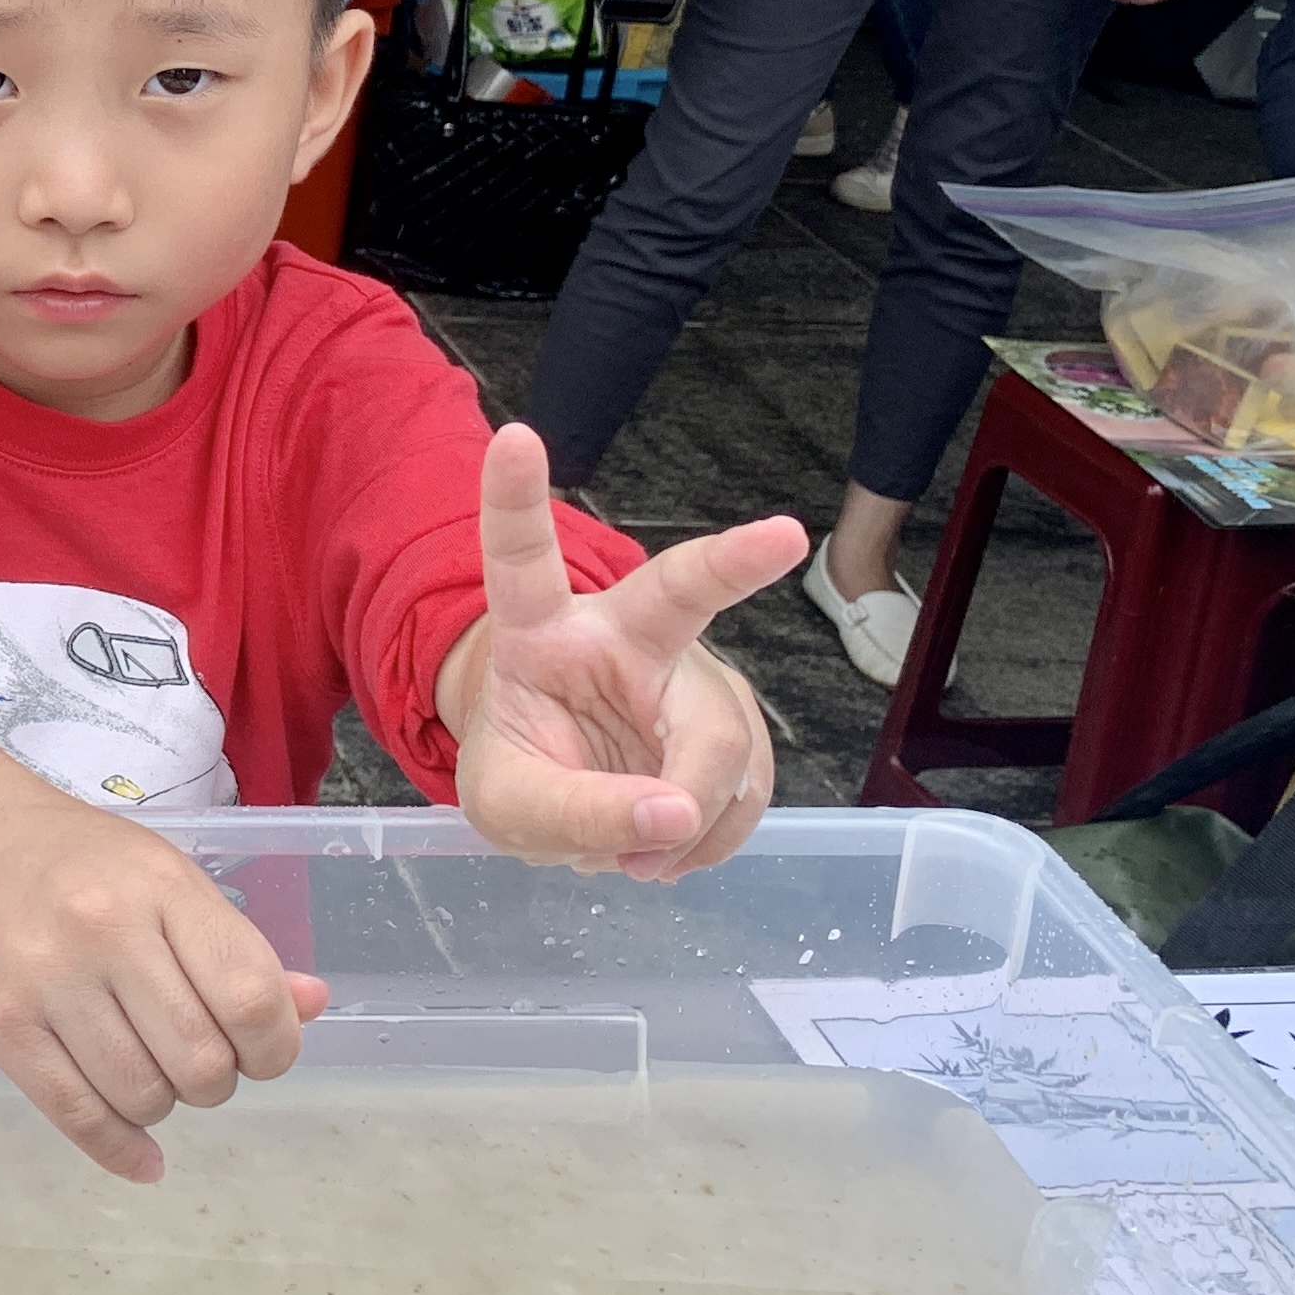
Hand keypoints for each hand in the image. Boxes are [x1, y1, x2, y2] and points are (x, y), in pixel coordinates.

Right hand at [0, 770, 329, 1181]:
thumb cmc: (68, 852)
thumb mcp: (161, 873)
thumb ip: (234, 944)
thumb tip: (311, 1007)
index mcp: (159, 885)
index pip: (251, 998)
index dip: (275, 1046)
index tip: (261, 1048)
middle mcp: (102, 931)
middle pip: (203, 1063)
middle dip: (215, 1081)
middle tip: (194, 1057)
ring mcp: (43, 980)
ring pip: (144, 1097)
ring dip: (163, 1104)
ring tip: (146, 1069)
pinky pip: (75, 1114)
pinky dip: (120, 1148)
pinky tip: (141, 1154)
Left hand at [441, 426, 801, 880]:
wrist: (562, 799)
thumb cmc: (524, 775)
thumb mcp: (512, 809)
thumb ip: (578, 813)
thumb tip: (675, 814)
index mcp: (538, 633)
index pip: (521, 558)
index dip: (513, 498)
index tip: (516, 434)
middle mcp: (622, 634)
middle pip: (679, 594)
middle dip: (731, 559)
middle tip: (782, 535)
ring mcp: (685, 674)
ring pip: (721, 740)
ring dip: (691, 818)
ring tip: (638, 860)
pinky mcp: (729, 721)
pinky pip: (749, 788)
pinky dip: (713, 838)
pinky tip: (672, 851)